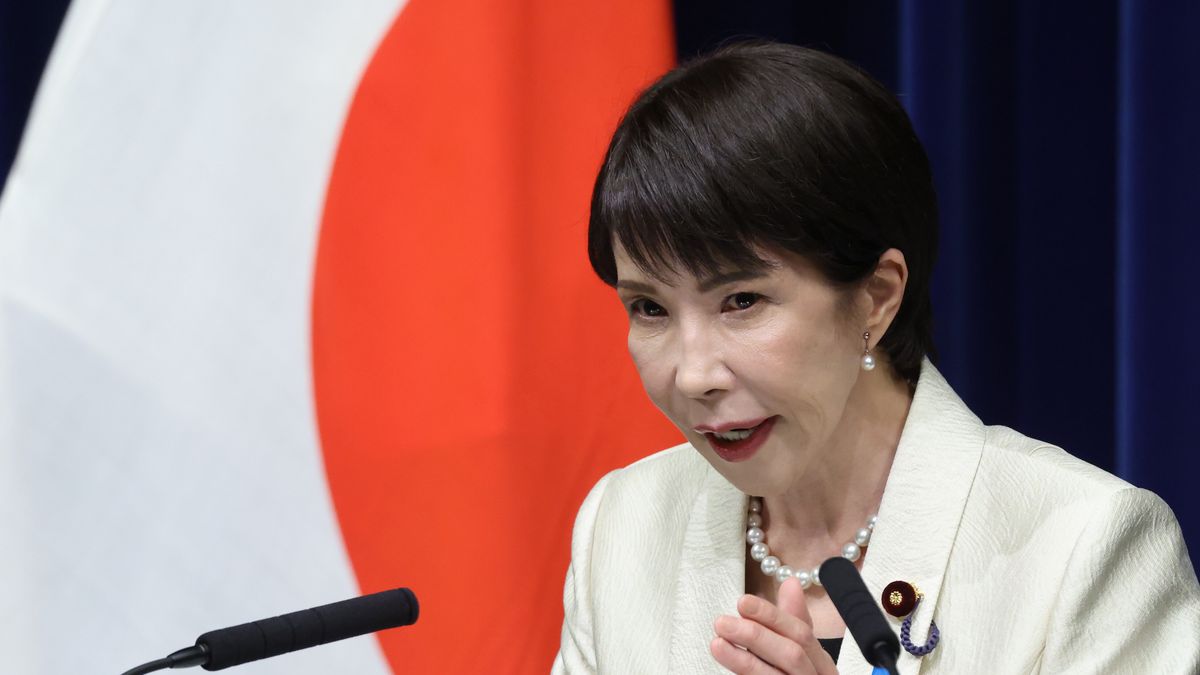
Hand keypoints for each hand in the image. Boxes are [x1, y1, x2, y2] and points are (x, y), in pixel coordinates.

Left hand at [710, 577, 838, 673]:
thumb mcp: (805, 653)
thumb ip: (794, 620)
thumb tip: (789, 584)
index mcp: (822, 663)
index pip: (801, 633)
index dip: (770, 616)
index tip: (742, 602)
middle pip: (790, 654)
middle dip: (756, 636)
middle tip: (723, 622)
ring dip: (744, 660)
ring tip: (717, 643)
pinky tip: (727, 672)